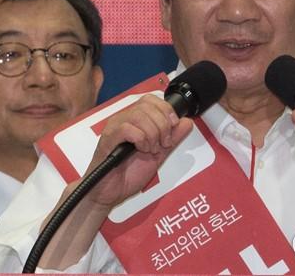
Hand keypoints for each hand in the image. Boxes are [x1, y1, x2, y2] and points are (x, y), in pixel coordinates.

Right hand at [83, 94, 192, 209]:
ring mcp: (114, 128)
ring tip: (151, 149)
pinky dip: (141, 139)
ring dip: (153, 133)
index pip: (151, 100)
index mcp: (134, 121)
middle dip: (163, 124)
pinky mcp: (108, 139)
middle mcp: (123, 120)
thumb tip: (186, 122)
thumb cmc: (127, 175)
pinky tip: (141, 150)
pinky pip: (127, 128)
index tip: (173, 126)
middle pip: (147, 105)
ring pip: (139, 115)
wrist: (109, 193)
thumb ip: (172, 139)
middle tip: (164, 143)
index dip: (166, 110)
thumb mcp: (158, 155)